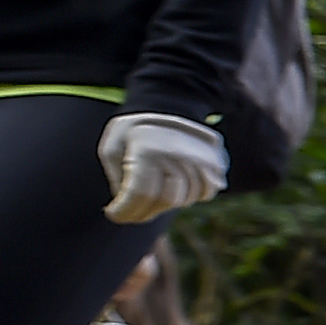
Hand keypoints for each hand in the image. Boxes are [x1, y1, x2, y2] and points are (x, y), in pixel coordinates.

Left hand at [97, 111, 227, 222]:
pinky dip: (188, 197)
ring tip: (150, 193)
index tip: (114, 215)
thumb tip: (127, 209)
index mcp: (148, 145)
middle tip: (131, 211)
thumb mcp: (111, 149)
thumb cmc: (130, 134)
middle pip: (168, 199)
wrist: (164, 109)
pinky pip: (205, 193)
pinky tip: (171, 188)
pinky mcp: (215, 161)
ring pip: (187, 198)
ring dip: (165, 204)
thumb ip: (117, 179)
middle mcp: (177, 150)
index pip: (141, 192)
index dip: (127, 210)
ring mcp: (199, 154)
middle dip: (146, 211)